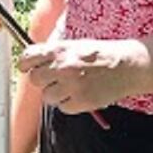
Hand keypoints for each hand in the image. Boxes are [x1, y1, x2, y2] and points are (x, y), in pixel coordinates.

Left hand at [17, 38, 149, 114]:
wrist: (127, 66)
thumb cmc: (99, 55)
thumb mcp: (74, 45)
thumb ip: (53, 53)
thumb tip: (32, 61)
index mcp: (59, 50)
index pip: (27, 58)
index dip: (26, 64)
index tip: (28, 67)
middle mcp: (62, 67)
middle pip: (35, 79)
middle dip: (43, 80)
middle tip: (55, 78)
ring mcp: (71, 86)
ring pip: (47, 96)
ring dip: (56, 93)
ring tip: (72, 86)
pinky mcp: (81, 102)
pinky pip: (63, 108)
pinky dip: (69, 104)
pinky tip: (80, 93)